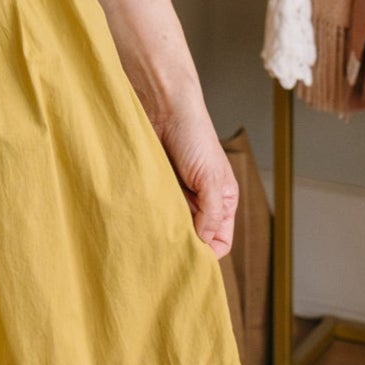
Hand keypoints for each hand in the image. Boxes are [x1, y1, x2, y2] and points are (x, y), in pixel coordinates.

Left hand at [146, 94, 238, 257]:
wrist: (162, 106)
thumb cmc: (193, 134)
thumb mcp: (210, 178)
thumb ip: (211, 213)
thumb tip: (204, 245)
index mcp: (222, 201)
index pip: (221, 241)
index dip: (209, 253)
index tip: (192, 259)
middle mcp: (200, 202)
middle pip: (195, 239)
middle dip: (183, 246)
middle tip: (167, 251)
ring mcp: (176, 196)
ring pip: (171, 228)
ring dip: (163, 232)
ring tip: (153, 235)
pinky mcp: (155, 188)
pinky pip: (153, 212)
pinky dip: (148, 217)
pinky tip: (142, 219)